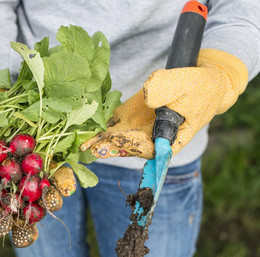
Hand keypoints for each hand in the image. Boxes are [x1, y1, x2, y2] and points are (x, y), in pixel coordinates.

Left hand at [82, 49, 247, 158]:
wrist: (204, 81)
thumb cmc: (200, 87)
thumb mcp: (186, 85)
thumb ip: (166, 90)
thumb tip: (147, 96)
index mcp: (165, 141)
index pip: (143, 147)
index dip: (125, 145)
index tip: (107, 143)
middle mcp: (148, 138)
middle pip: (123, 145)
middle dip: (103, 147)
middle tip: (84, 147)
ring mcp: (137, 127)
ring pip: (114, 137)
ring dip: (96, 140)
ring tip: (79, 141)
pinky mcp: (129, 115)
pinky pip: (112, 122)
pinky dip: (97, 125)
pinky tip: (82, 128)